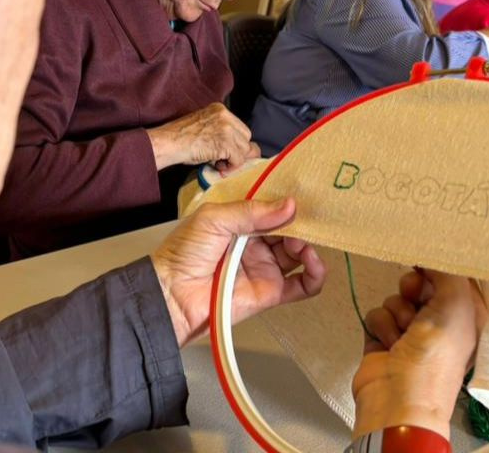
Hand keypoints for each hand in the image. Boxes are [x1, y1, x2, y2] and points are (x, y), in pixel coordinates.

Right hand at [147, 102, 254, 169]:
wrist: (169, 142)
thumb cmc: (179, 138)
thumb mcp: (204, 126)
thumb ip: (220, 132)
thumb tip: (237, 148)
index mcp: (219, 109)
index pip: (239, 127)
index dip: (235, 142)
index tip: (225, 151)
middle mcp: (226, 116)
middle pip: (245, 136)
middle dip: (237, 150)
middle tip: (222, 159)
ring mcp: (227, 129)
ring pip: (244, 149)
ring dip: (233, 159)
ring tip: (216, 162)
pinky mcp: (226, 143)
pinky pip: (238, 159)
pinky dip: (230, 166)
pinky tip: (216, 165)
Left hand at [151, 198, 325, 346]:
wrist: (173, 294)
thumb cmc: (185, 251)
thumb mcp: (214, 219)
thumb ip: (251, 211)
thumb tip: (290, 205)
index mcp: (240, 221)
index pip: (271, 207)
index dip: (287, 201)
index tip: (304, 194)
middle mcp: (256, 243)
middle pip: (289, 229)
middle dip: (299, 223)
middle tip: (302, 222)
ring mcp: (265, 267)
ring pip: (299, 253)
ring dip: (307, 246)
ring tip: (299, 244)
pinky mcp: (271, 292)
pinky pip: (302, 285)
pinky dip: (315, 275)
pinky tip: (314, 264)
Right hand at [351, 269, 486, 439]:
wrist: (399, 398)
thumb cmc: (435, 356)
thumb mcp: (455, 304)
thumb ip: (447, 271)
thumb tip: (433, 254)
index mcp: (465, 317)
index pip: (451, 280)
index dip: (439, 270)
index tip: (429, 263)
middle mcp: (439, 323)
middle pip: (420, 285)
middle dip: (414, 289)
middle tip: (416, 298)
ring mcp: (409, 332)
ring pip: (395, 298)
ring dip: (397, 312)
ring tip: (404, 334)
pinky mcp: (382, 338)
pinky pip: (376, 313)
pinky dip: (380, 326)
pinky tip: (389, 344)